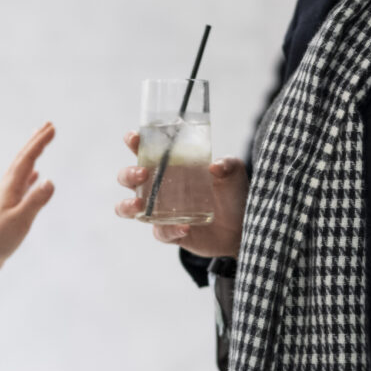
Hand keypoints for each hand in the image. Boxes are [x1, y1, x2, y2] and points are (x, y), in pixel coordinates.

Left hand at [0, 122, 56, 283]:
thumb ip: (35, 201)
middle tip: (48, 125)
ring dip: (32, 155)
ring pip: (22, 170)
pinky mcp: (8, 208)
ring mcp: (7, 197)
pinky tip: (35, 176)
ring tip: (40, 144)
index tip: (52, 128)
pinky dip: (30, 176)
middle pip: (23, 159)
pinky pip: (22, 185)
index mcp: (10, 188)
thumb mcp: (20, 221)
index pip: (28, 159)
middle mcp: (7, 188)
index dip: (40, 143)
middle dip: (35, 141)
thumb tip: (50, 180)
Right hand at [113, 131, 248, 258]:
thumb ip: (228, 165)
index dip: (135, 143)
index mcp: (170, 167)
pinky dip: (169, 230)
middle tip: (143, 173)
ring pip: (129, 209)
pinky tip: (184, 227)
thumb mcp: (234, 173)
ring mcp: (161, 211)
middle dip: (129, 174)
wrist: (242, 227)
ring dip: (128, 205)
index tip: (133, 138)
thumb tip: (215, 166)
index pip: (145, 151)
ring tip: (139, 203)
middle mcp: (159, 188)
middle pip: (128, 179)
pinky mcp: (170, 233)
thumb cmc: (232, 194)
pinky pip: (161, 233)